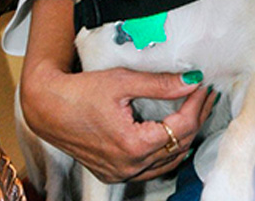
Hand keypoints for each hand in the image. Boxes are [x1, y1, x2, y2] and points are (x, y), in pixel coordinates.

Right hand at [21, 60, 214, 181]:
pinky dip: (166, 150)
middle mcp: (128, 166)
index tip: (204, 85)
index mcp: (133, 145)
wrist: (48, 108)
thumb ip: (160, 84)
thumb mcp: (123, 81)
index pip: (181, 127)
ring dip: (184, 136)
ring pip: (167, 160)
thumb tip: (191, 81)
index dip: (197, 104)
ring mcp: (120, 172)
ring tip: (195, 109)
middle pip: (178, 145)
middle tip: (206, 95)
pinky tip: (172, 131)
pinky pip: (151, 167)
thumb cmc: (81, 92)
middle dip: (196, 118)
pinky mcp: (113, 172)